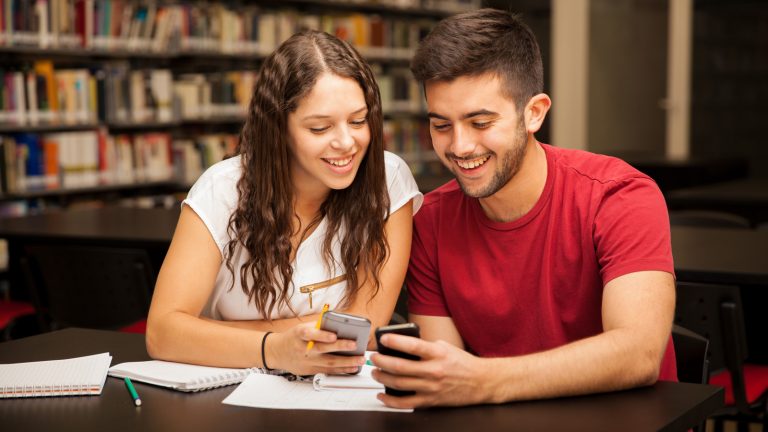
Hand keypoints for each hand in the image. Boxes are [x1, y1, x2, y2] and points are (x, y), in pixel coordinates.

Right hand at [265, 322, 364, 375]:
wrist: (277, 352)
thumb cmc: (293, 337)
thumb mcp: (302, 327)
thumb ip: (318, 326)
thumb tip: (339, 323)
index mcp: (299, 334)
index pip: (310, 334)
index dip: (321, 335)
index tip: (333, 335)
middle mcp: (303, 349)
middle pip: (323, 349)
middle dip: (340, 347)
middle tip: (355, 345)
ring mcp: (307, 361)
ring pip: (328, 363)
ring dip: (346, 362)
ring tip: (359, 359)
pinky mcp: (311, 370)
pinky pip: (328, 371)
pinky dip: (342, 370)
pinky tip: (352, 367)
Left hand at [370, 333, 487, 407]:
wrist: (481, 382)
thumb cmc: (462, 363)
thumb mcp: (445, 347)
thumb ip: (425, 346)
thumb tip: (402, 345)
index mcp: (438, 353)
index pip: (413, 345)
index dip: (395, 341)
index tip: (383, 338)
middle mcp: (434, 370)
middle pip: (400, 367)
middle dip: (382, 361)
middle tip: (374, 358)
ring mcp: (431, 387)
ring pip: (399, 384)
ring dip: (383, 378)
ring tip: (376, 372)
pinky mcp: (430, 401)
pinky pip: (405, 404)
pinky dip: (390, 400)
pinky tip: (382, 394)